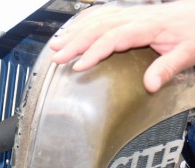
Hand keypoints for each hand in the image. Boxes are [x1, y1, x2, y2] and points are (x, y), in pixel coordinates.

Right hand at [49, 1, 194, 92]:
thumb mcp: (189, 53)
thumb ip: (168, 68)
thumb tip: (150, 85)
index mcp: (148, 26)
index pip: (114, 37)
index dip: (94, 51)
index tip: (78, 66)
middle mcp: (136, 17)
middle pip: (99, 27)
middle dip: (75, 43)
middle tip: (57, 58)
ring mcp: (131, 14)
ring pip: (97, 20)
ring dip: (74, 33)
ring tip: (55, 46)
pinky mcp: (129, 14)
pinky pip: (102, 15)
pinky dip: (84, 23)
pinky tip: (72, 31)